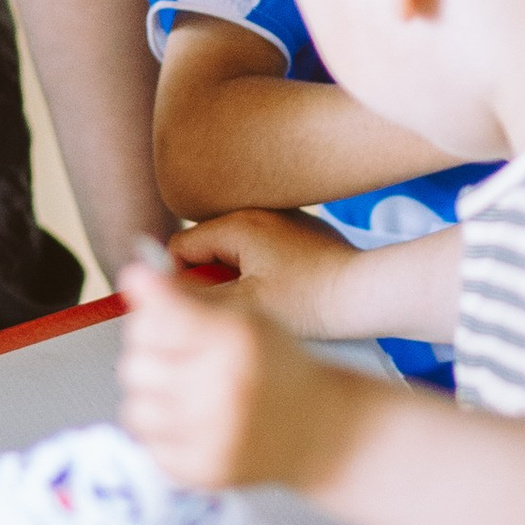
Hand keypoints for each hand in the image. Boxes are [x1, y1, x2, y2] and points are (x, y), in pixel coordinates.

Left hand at [117, 253, 362, 491]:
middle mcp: (220, 389)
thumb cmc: (275, 366)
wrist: (315, 429)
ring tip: (183, 392)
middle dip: (150, 353)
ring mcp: (210, 436)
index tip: (139, 282)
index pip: (158, 317)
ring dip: (152, 398)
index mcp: (233, 341)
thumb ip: (187, 297)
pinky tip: (192, 422)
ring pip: (134, 408)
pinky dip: (163, 433)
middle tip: (178, 354)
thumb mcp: (244, 317)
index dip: (145, 298)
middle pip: (135, 362)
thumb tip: (133, 278)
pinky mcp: (201, 471)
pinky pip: (148, 445)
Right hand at [173, 206, 360, 332]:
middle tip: (226, 313)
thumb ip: (194, 298)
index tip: (192, 311)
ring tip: (255, 308)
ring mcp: (283, 221)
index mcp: (237, 224)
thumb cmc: (310, 300)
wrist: (369, 292)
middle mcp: (258, 212)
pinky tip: (280, 299)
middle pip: (206, 249)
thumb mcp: (244, 306)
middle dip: (207, 282)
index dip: (176, 282)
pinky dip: (260, 274)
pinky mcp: (303, 235)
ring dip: (234, 280)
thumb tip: (156, 292)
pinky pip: (263, 253)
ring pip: (234, 253)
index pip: (180, 246)